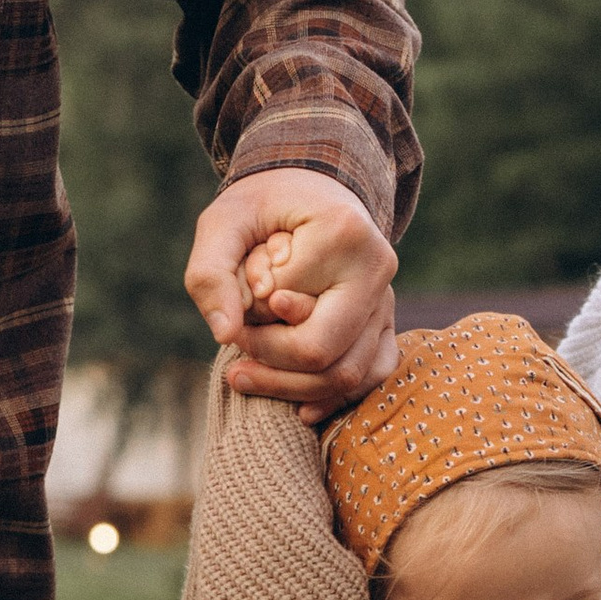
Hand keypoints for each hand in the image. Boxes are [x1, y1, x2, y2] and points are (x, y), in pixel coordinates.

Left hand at [186, 169, 399, 411]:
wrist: (310, 189)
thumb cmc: (262, 205)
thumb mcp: (223, 222)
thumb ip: (212, 273)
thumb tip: (224, 334)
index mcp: (343, 234)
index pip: (285, 306)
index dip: (250, 317)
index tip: (233, 304)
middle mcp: (378, 268)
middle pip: (323, 349)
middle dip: (270, 363)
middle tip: (234, 356)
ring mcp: (388, 299)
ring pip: (348, 374)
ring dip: (292, 389)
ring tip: (245, 377)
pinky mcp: (387, 323)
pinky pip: (372, 376)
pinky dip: (336, 398)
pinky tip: (300, 410)